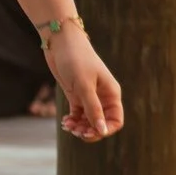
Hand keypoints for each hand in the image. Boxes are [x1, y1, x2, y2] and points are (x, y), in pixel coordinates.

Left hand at [46, 26, 122, 142]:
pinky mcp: (76, 94)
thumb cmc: (75, 59)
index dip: (105, 130)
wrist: (60, 42)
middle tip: (76, 131)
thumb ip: (93, 109)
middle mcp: (102, 97)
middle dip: (90, 131)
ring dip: (80, 127)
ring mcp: (89, 96)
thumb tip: (102, 131)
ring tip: (68, 126)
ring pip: (88, 120)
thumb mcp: (84, 86)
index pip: (115, 120)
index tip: (90, 132)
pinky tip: (65, 122)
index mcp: (111, 93)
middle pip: (101, 123)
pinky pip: (78, 114)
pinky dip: (73, 121)